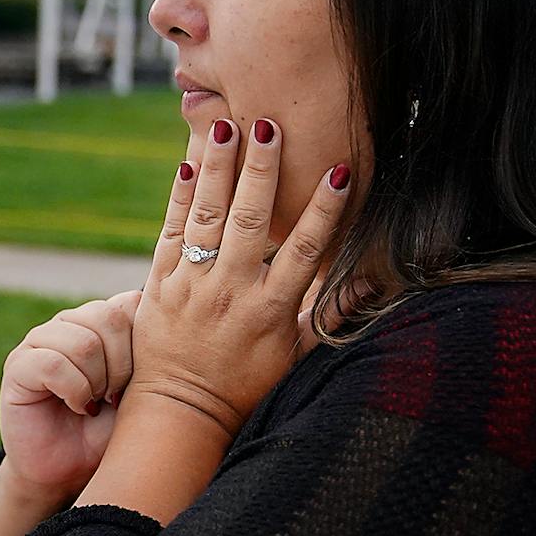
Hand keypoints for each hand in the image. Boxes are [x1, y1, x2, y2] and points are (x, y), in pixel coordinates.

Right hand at [0, 287, 146, 501]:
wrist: (67, 473)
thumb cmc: (105, 433)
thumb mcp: (140, 394)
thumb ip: (148, 357)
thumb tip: (171, 328)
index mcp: (99, 324)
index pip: (129, 302)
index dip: (141, 341)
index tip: (139, 380)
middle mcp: (69, 324)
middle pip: (108, 317)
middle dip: (122, 366)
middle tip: (115, 397)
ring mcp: (40, 341)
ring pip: (82, 342)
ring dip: (97, 382)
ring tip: (94, 404)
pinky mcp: (18, 366)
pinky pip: (53, 363)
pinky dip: (73, 390)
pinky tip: (76, 407)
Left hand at [129, 116, 353, 437]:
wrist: (182, 409)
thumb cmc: (246, 382)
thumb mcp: (297, 354)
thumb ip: (331, 313)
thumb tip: (376, 282)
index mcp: (272, 309)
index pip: (305, 249)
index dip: (323, 209)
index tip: (339, 170)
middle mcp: (232, 292)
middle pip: (250, 222)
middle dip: (260, 172)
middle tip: (268, 126)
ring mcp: (192, 286)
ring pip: (207, 219)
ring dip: (218, 171)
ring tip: (226, 126)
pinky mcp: (160, 284)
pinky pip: (171, 232)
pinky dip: (179, 197)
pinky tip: (187, 163)